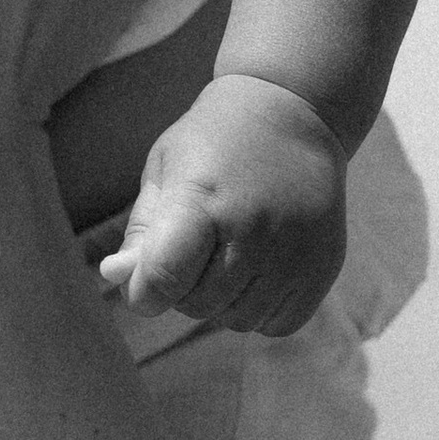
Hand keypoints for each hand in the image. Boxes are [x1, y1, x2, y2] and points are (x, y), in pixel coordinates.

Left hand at [95, 73, 346, 330]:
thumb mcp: (167, 170)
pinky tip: (258, 269)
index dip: (144, 292)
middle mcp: (254, 230)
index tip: (145, 279)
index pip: (164, 278)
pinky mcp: (324, 268)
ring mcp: (294, 253)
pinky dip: (260, 309)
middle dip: (183, 290)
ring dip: (222, 301)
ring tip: (227, 253)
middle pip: (197, 305)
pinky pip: (276, 324)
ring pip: (236, 320)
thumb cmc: (214, 144)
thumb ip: (141, 230)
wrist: (295, 115)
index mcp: (202, 200)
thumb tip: (114, 276)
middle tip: (195, 249)